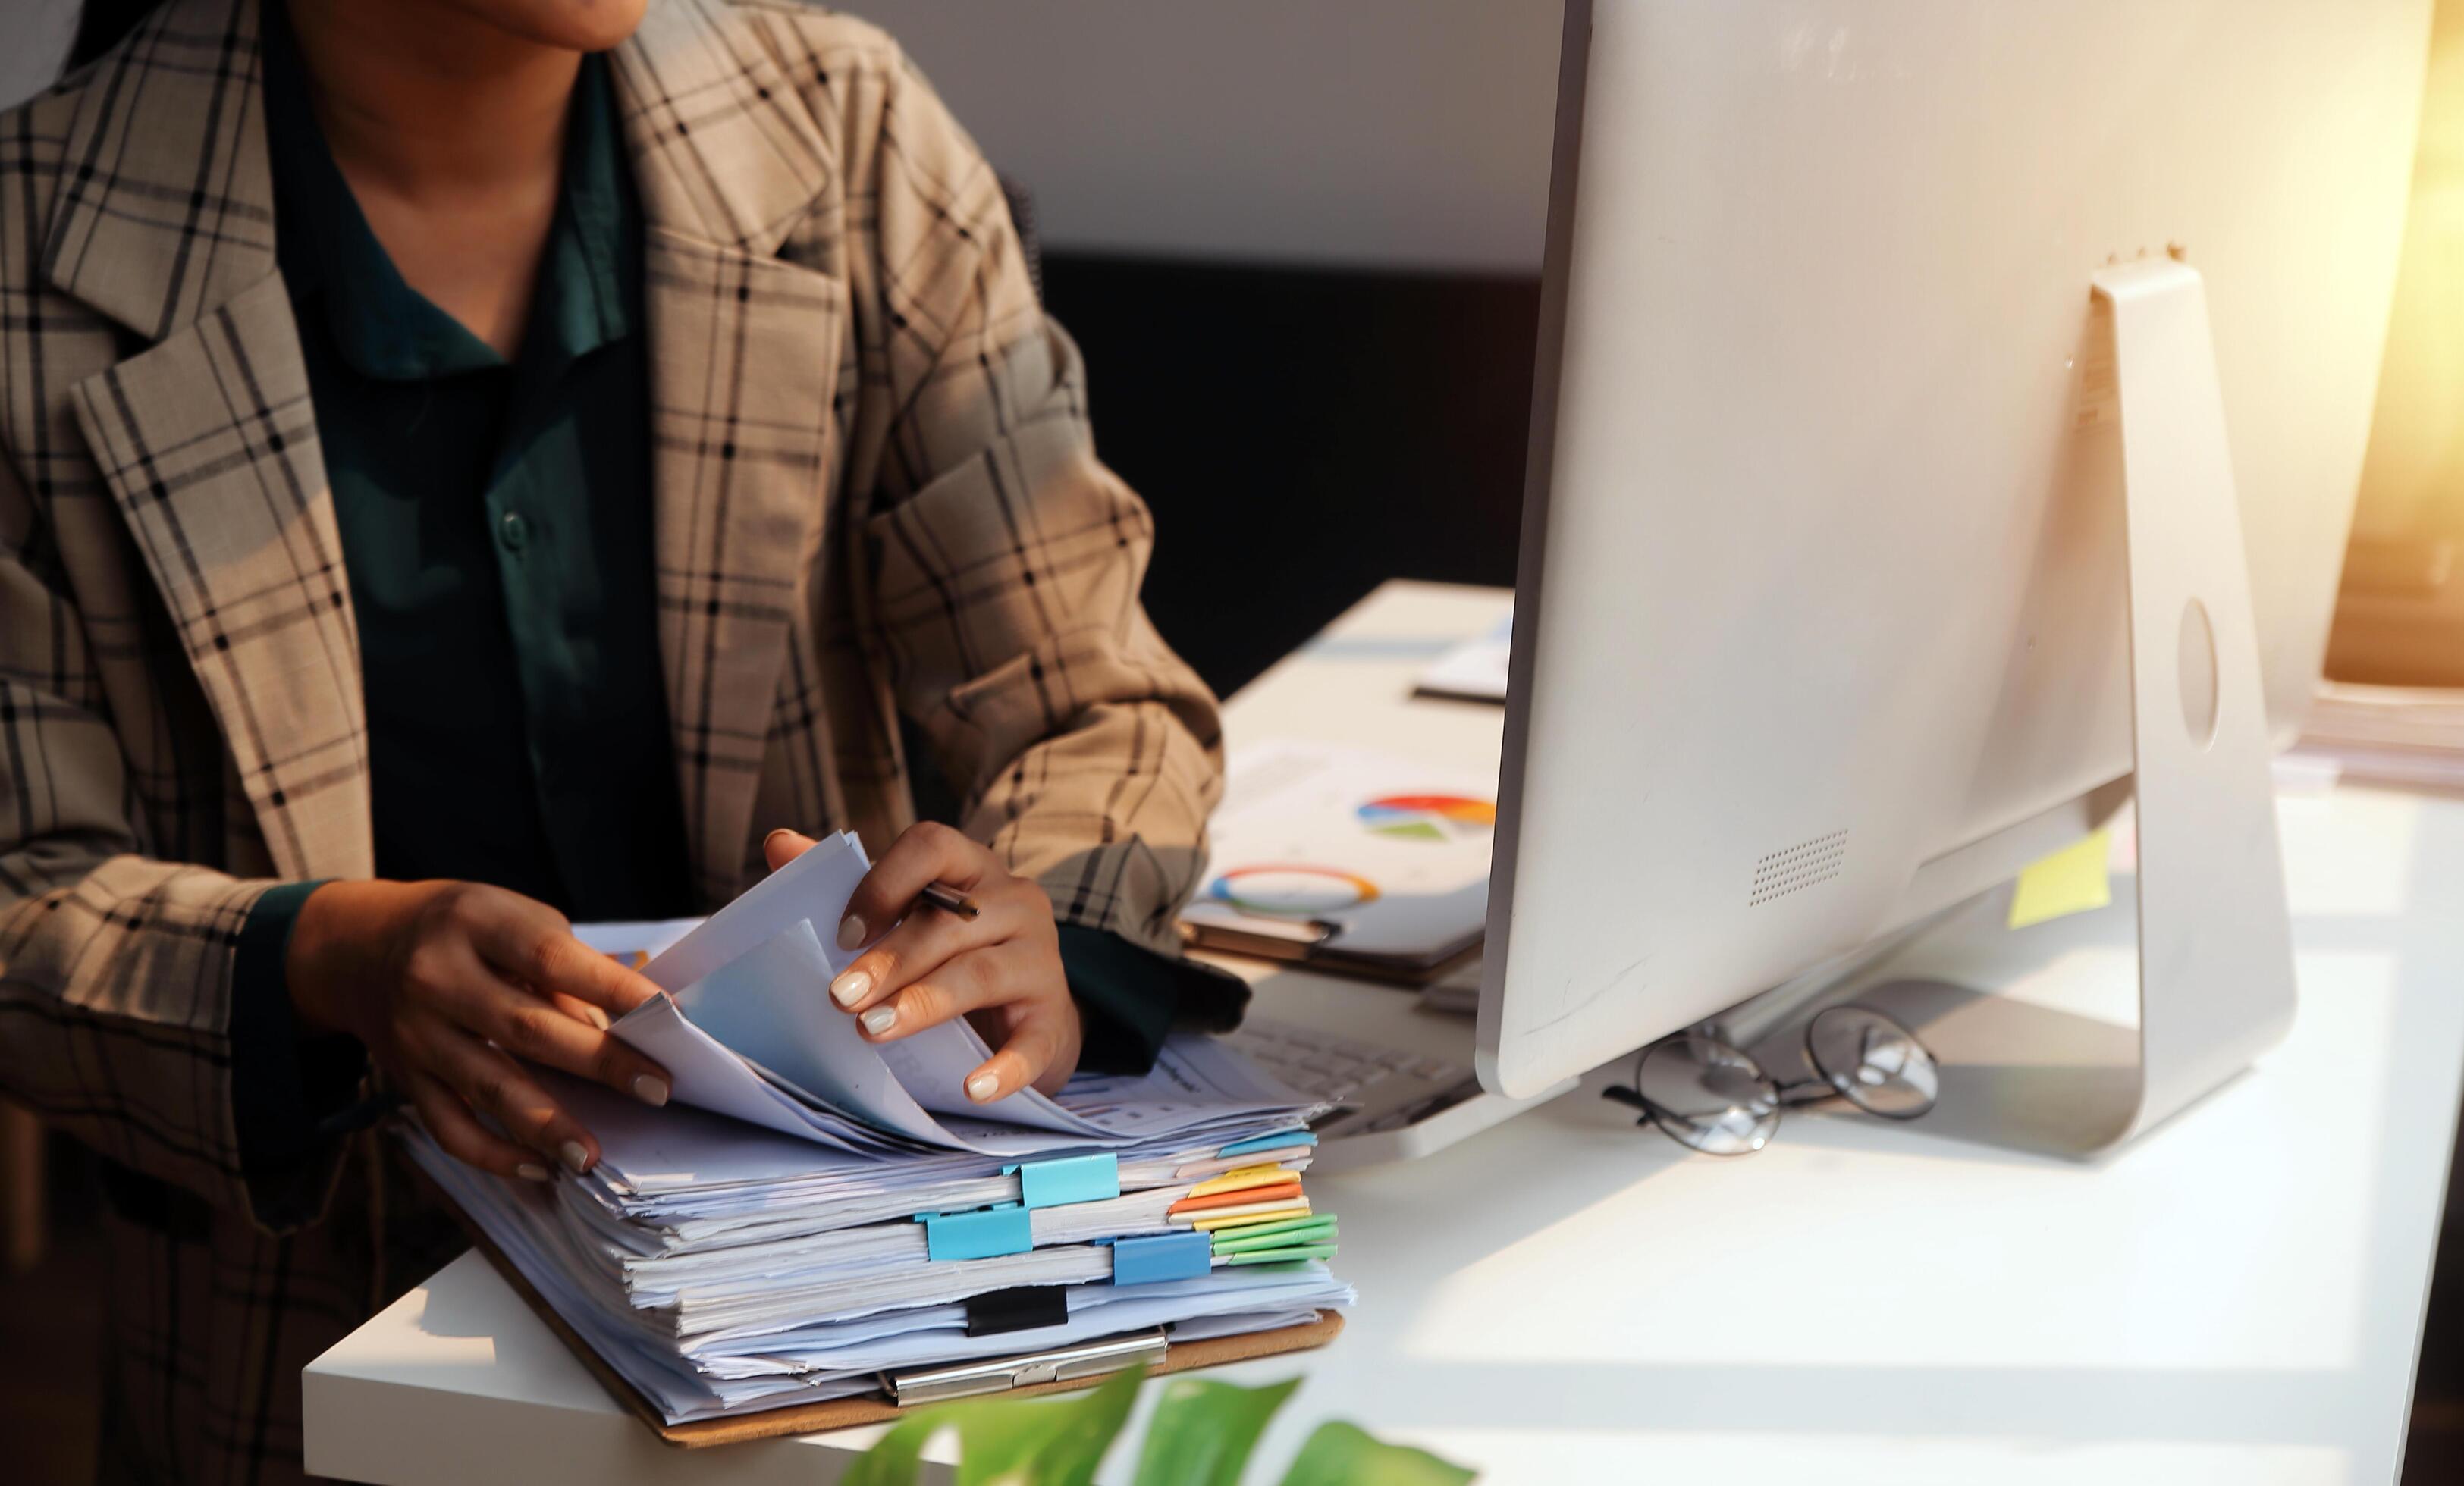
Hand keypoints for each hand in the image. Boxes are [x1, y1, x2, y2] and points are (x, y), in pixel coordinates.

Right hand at [285, 880, 672, 1181]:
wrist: (360, 947)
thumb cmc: (464, 930)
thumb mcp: (510, 919)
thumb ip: (564, 968)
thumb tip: (625, 1026)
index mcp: (476, 923)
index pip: (551, 957)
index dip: (611, 986)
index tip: (665, 1014)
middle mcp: (438, 977)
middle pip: (526, 1027)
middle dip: (598, 1062)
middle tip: (657, 1089)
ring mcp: (416, 1032)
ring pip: (487, 1086)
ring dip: (545, 1124)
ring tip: (591, 1155)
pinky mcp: (405, 1077)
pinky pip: (448, 1126)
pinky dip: (493, 1154)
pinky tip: (538, 1167)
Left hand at [765, 823, 1081, 1099]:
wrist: (1031, 1017)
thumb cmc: (953, 958)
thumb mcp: (909, 917)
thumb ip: (848, 883)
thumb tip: (779, 845)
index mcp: (972, 869)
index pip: (933, 847)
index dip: (884, 884)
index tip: (842, 933)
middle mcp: (1015, 903)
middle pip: (951, 922)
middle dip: (890, 960)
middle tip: (839, 996)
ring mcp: (1041, 961)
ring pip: (982, 974)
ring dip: (925, 1002)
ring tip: (873, 1031)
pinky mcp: (1055, 1020)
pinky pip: (1033, 1042)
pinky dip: (1003, 1067)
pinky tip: (971, 1088)